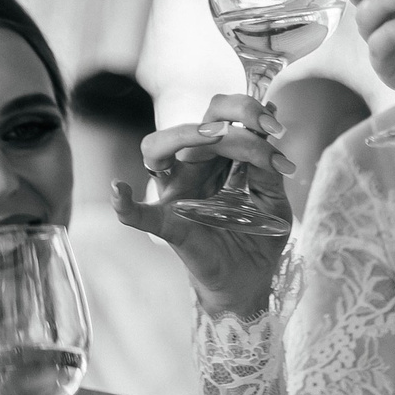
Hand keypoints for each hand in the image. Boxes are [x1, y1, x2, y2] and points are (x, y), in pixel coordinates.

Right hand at [114, 94, 296, 318]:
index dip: (249, 111)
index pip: (221, 117)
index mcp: (216, 160)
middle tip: (262, 127)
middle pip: (195, 123)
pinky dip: (125, 203)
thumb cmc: (257, 238)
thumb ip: (267, 167)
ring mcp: (176, 195)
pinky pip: (140, 215)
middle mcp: (192, 170)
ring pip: (157, 150)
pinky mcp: (170, 225)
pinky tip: (118, 191)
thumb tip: (270, 121)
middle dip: (232, 113)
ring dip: (185, 134)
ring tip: (216, 134)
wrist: (249, 282)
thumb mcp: (272, 199)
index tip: (276, 124)